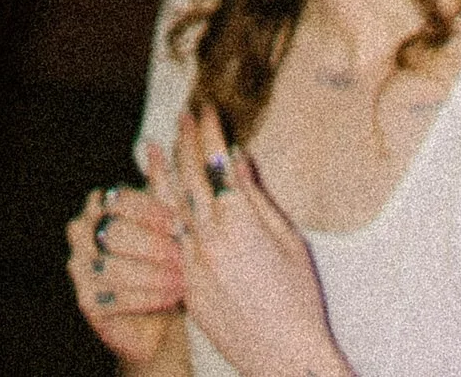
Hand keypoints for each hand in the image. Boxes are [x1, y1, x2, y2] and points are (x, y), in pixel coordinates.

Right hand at [64, 182, 183, 365]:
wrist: (160, 315)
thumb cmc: (165, 261)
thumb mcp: (166, 225)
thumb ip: (160, 188)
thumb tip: (153, 145)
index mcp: (100, 205)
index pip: (120, 200)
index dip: (151, 212)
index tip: (180, 226)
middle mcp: (82, 230)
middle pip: (114, 233)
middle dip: (153, 246)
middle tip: (182, 257)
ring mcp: (79, 266)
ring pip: (115, 266)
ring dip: (154, 274)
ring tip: (182, 280)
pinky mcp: (87, 301)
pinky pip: (118, 296)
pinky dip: (149, 297)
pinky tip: (172, 296)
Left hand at [166, 109, 349, 376]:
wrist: (285, 358)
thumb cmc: (299, 300)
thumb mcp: (289, 241)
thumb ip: (257, 197)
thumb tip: (237, 158)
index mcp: (239, 224)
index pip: (216, 163)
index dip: (210, 132)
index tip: (207, 109)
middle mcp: (209, 240)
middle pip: (189, 178)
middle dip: (185, 141)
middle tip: (183, 115)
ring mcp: (193, 265)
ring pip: (172, 207)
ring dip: (168, 173)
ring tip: (162, 147)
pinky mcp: (187, 287)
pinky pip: (172, 241)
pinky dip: (168, 215)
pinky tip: (164, 199)